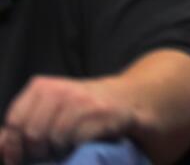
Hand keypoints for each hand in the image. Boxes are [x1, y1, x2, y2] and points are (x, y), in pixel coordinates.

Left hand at [0, 76, 138, 164]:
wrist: (126, 98)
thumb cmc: (80, 107)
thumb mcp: (47, 109)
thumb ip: (20, 126)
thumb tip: (1, 146)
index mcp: (41, 86)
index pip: (14, 122)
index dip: (16, 143)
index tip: (26, 152)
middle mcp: (61, 89)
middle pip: (33, 133)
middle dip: (40, 149)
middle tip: (51, 150)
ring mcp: (82, 100)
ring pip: (54, 138)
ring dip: (60, 149)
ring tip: (68, 146)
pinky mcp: (101, 113)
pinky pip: (76, 139)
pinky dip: (78, 146)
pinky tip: (84, 141)